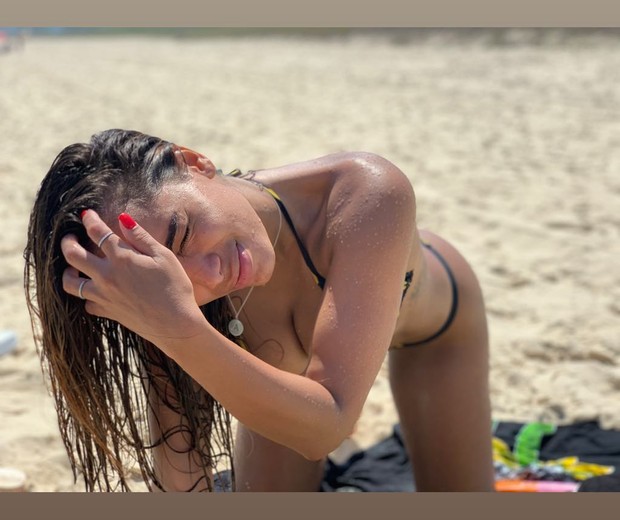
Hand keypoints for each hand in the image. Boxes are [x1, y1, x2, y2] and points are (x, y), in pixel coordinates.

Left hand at [61, 210, 205, 345]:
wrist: (176, 324)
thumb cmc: (175, 288)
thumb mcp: (164, 256)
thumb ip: (141, 237)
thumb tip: (123, 218)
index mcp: (122, 259)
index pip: (97, 232)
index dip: (89, 220)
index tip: (86, 214)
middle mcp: (107, 276)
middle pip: (73, 255)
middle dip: (67, 242)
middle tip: (69, 237)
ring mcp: (104, 296)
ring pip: (70, 283)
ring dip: (68, 272)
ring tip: (72, 267)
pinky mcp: (108, 312)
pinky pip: (87, 304)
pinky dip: (87, 296)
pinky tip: (94, 291)